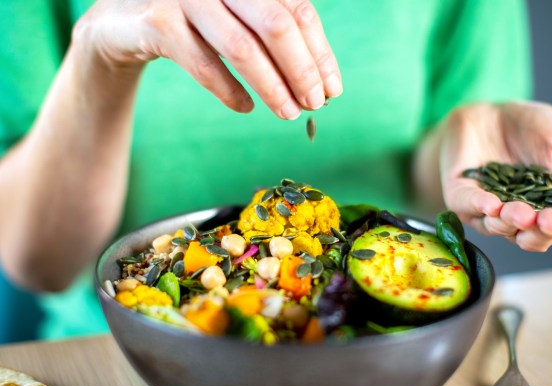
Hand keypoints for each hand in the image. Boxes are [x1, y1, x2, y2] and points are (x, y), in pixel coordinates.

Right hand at [75, 0, 342, 118]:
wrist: (121, 19)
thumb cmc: (194, 20)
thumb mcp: (237, 16)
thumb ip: (273, 34)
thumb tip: (322, 80)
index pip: (298, 9)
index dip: (320, 52)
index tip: (333, 89)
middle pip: (277, 24)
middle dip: (302, 70)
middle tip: (315, 104)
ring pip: (241, 47)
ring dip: (272, 87)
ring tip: (289, 113)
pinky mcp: (157, 21)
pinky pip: (202, 64)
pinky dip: (229, 90)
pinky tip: (246, 107)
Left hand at [417, 101, 551, 251]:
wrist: (494, 109)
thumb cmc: (535, 131)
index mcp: (549, 211)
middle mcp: (518, 219)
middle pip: (533, 240)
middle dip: (543, 232)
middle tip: (551, 221)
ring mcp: (487, 211)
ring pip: (500, 228)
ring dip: (512, 222)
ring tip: (522, 213)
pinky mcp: (461, 196)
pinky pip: (468, 206)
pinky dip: (480, 206)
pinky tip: (492, 204)